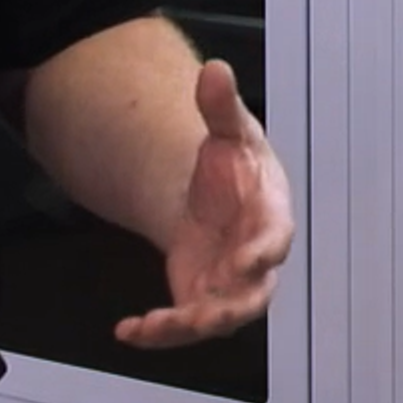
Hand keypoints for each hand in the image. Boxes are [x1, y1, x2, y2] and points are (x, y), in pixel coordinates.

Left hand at [115, 60, 292, 349]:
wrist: (218, 191)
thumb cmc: (236, 164)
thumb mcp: (227, 130)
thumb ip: (221, 107)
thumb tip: (214, 70)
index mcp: (271, 219)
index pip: (275, 242)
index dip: (262, 255)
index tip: (243, 263)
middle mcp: (256, 262)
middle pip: (253, 296)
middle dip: (230, 308)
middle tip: (202, 316)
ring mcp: (229, 287)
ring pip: (218, 318)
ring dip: (188, 326)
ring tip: (152, 326)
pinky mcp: (201, 299)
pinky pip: (184, 324)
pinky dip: (157, 332)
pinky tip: (127, 330)